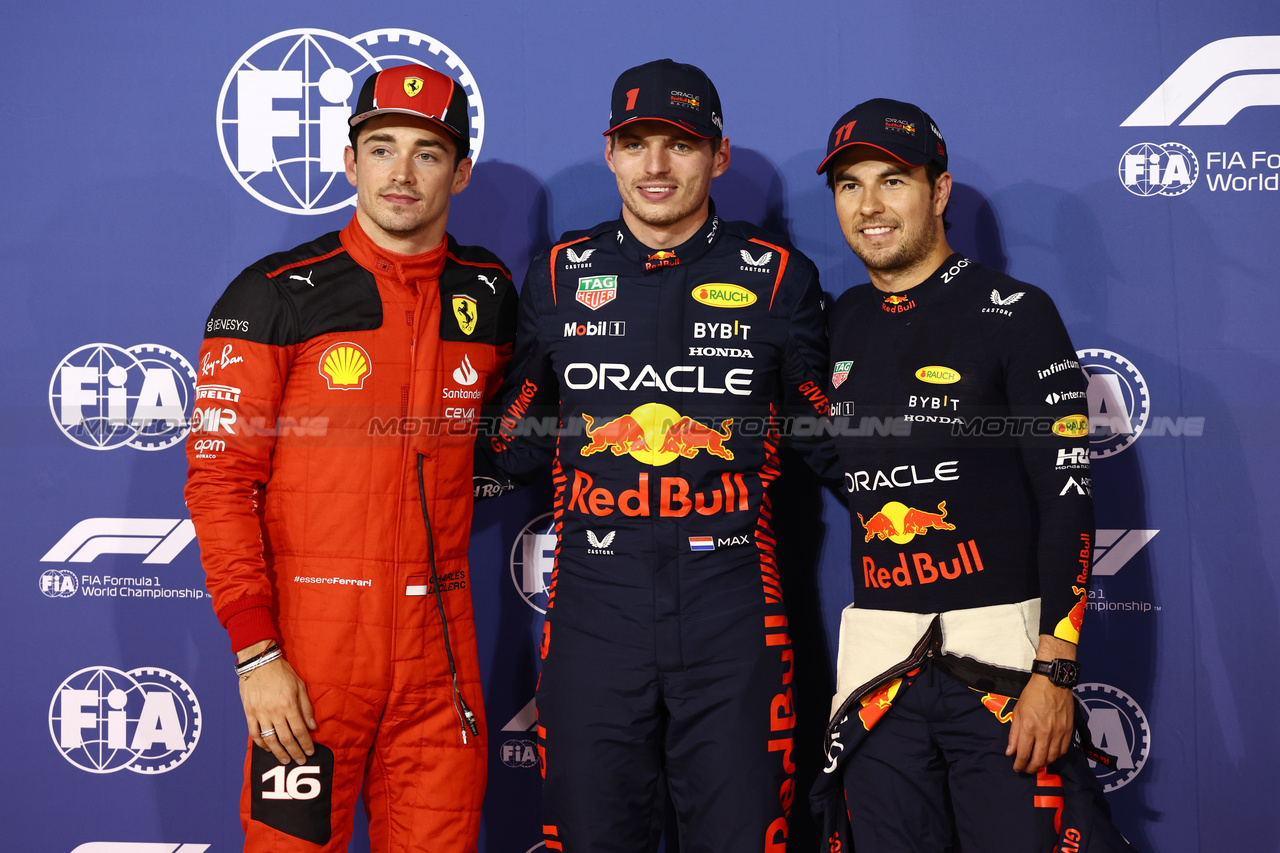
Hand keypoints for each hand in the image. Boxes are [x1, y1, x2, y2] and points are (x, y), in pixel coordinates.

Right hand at [238, 644, 315, 764]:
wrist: (259, 662)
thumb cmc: (282, 673)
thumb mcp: (300, 686)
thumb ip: (306, 708)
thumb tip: (312, 727)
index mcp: (289, 705)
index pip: (300, 731)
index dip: (305, 744)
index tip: (310, 752)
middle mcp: (275, 712)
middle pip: (286, 739)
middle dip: (295, 752)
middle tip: (300, 761)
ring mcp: (260, 714)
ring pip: (270, 740)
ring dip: (278, 753)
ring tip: (285, 760)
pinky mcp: (249, 713)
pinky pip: (254, 733)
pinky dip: (261, 744)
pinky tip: (267, 748)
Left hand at [1006, 674, 1072, 772]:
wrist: (1053, 683)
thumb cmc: (1032, 695)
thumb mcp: (1017, 712)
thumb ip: (1014, 734)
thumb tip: (1010, 752)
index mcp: (1029, 727)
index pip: (1023, 754)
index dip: (1019, 764)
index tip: (1016, 768)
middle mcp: (1044, 732)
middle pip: (1038, 760)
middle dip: (1031, 768)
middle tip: (1026, 769)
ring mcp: (1058, 733)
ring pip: (1052, 758)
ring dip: (1043, 764)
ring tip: (1037, 763)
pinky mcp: (1068, 731)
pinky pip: (1062, 750)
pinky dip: (1055, 756)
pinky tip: (1050, 756)